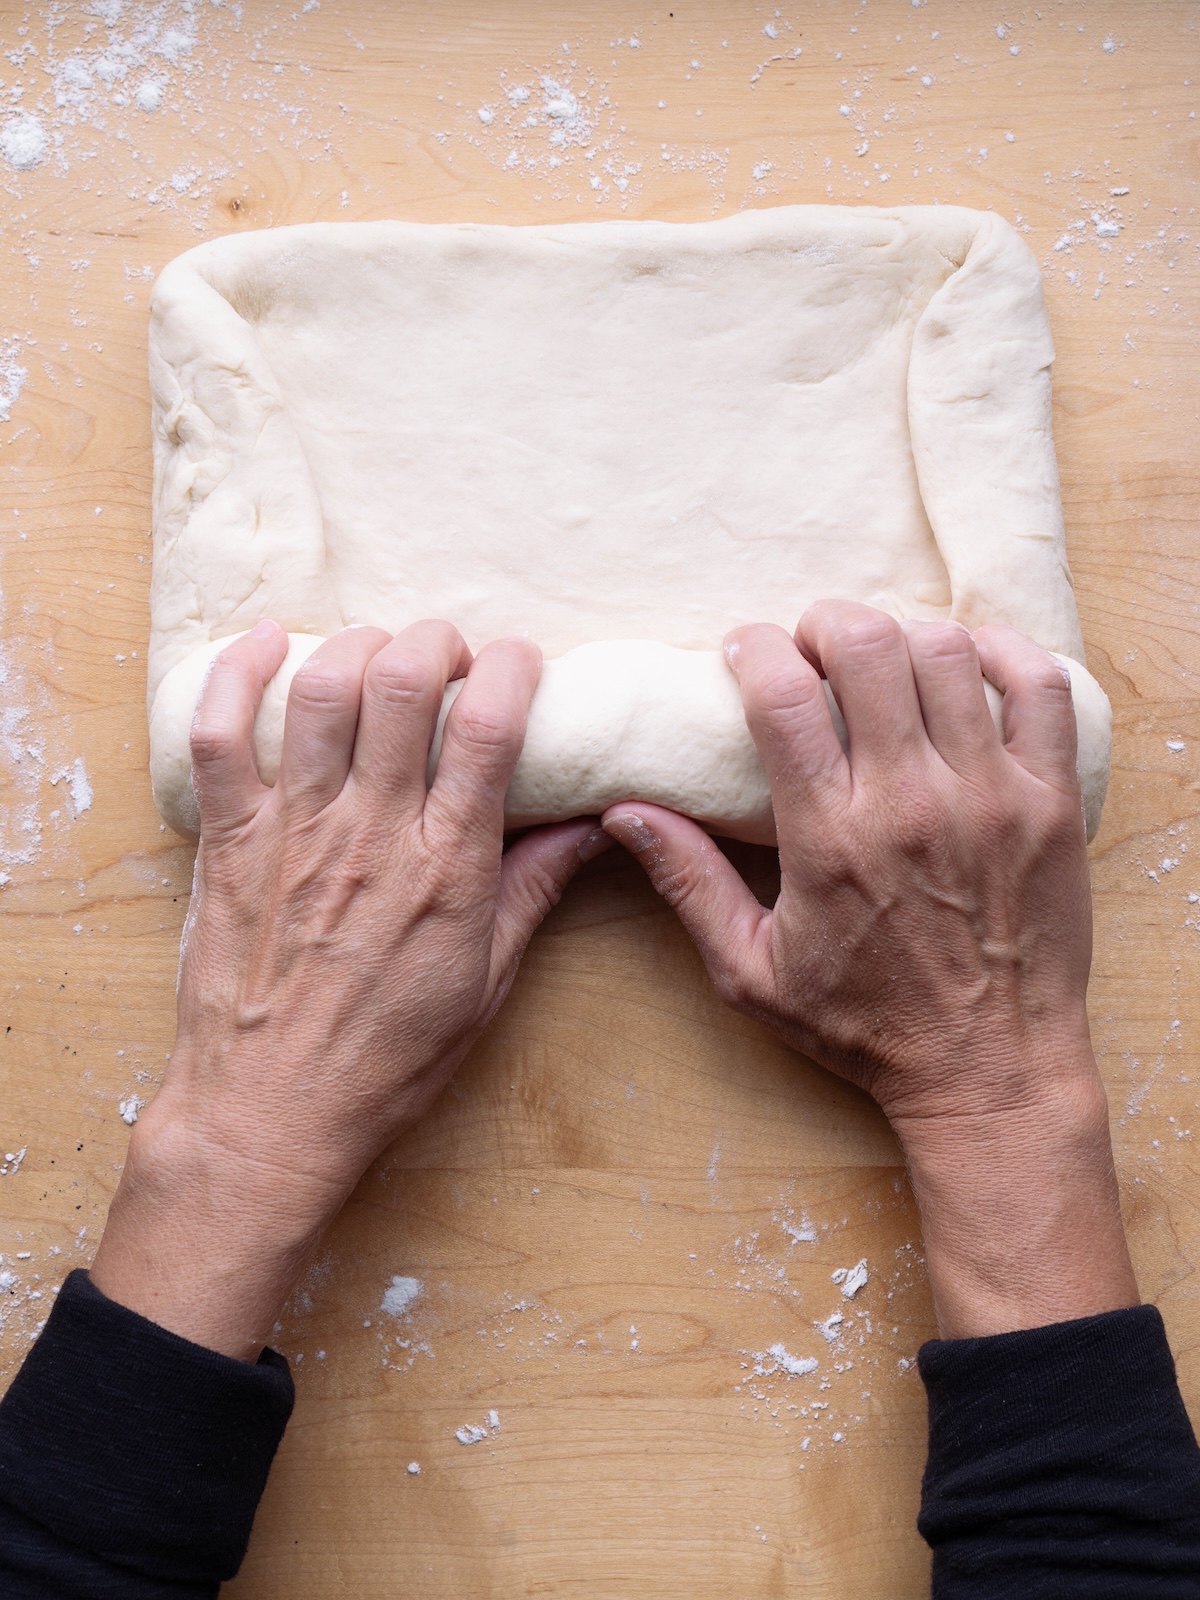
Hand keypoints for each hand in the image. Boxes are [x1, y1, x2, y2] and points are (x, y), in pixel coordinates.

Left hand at [92, 620, 605, 1358]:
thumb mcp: (486, 984)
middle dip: (434, 640)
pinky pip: (220, 733)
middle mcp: (371, 834)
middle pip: (402, 682)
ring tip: (377, 653)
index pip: (487, 730)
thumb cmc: (385, 1061)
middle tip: (446, 653)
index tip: (518, 662)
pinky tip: (267, 645)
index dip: (510, 670)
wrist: (270, 1114)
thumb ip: (533, 890)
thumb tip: (590, 826)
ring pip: (321, 690)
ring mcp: (294, 832)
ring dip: (356, 644)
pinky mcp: (230, 841)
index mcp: (445, 868)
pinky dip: (238, 672)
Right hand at [603, 600, 1136, 1338]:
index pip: (783, 695)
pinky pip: (1040, 688)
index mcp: (829, 839)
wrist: (991, 1071)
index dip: (754, 648)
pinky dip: (1001, 651)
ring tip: (882, 658)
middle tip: (813, 642)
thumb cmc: (866, 1027)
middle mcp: (910, 804)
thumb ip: (688, 882)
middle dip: (826, 621)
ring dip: (902, 634)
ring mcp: (990, 796)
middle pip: (868, 647)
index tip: (744, 650)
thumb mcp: (750, 972)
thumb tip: (625, 811)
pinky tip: (966, 660)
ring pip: (947, 653)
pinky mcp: (1051, 803)